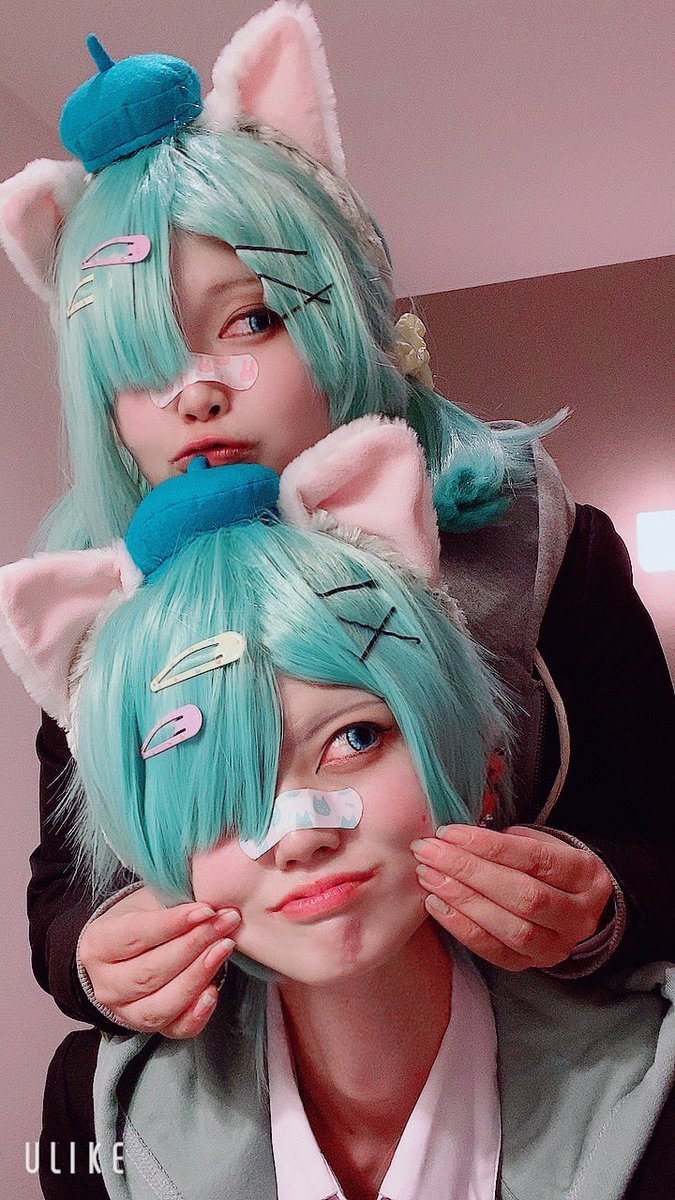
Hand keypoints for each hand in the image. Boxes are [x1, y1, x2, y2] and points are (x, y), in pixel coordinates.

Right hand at [79, 886, 240, 1036]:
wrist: (127, 947)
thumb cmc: (141, 917)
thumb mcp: (148, 899)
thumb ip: (173, 902)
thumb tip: (209, 906)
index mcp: (97, 945)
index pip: (136, 935)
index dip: (173, 923)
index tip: (207, 910)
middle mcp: (105, 984)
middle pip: (150, 972)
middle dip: (194, 946)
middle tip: (225, 923)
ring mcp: (124, 1011)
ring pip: (160, 1005)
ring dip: (198, 976)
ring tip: (224, 948)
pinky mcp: (147, 1027)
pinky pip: (174, 1029)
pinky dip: (196, 1014)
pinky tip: (213, 992)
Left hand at [411, 824, 613, 970]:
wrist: (574, 909)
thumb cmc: (549, 868)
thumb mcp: (544, 843)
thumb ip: (512, 840)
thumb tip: (463, 836)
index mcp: (586, 875)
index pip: (535, 858)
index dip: (489, 846)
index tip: (449, 833)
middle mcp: (578, 915)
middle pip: (522, 895)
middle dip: (468, 871)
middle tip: (429, 852)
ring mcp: (558, 945)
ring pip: (510, 928)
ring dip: (462, 900)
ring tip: (428, 877)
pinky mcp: (534, 965)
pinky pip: (496, 953)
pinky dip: (462, 928)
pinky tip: (436, 905)